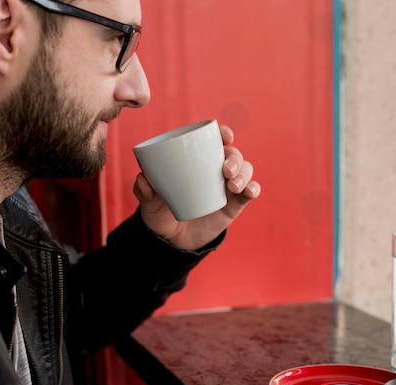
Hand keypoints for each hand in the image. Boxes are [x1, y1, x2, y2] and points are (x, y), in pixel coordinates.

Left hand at [133, 124, 260, 250]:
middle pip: (233, 154)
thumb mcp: (149, 203)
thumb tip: (142, 178)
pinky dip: (253, 188)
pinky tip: (249, 191)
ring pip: (245, 170)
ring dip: (244, 173)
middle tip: (225, 170)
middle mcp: (215, 170)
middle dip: (235, 158)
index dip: (224, 133)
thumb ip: (144, 192)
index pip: (214, 140)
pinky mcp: (235, 204)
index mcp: (196, 160)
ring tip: (232, 185)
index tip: (226, 136)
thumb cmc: (161, 213)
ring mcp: (227, 186)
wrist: (172, 239)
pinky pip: (250, 191)